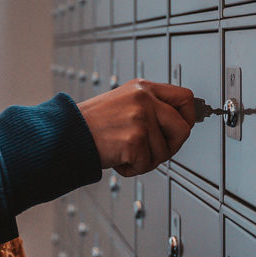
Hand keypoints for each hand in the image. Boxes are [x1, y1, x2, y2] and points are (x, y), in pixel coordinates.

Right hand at [76, 79, 194, 175]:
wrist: (67, 133)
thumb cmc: (94, 123)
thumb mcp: (124, 101)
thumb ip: (150, 107)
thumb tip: (180, 123)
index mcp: (143, 88)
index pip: (185, 97)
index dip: (188, 117)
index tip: (180, 128)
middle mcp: (144, 99)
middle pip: (183, 128)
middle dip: (170, 146)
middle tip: (151, 150)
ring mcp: (140, 119)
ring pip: (165, 152)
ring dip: (146, 160)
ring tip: (125, 152)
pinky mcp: (134, 140)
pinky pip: (147, 164)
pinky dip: (132, 169)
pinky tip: (118, 158)